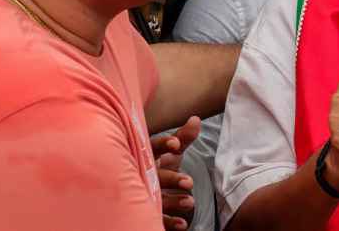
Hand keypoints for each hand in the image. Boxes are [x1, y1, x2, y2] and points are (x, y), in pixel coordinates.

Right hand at [150, 116, 200, 230]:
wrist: (144, 193)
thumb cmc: (160, 168)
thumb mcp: (172, 154)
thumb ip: (184, 138)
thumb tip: (196, 119)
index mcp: (146, 156)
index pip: (152, 147)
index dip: (163, 144)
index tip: (177, 144)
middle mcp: (141, 175)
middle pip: (153, 176)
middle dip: (171, 178)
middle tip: (189, 182)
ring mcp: (141, 193)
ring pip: (154, 199)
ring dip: (172, 202)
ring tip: (190, 202)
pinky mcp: (145, 210)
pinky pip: (156, 218)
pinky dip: (169, 222)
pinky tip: (184, 224)